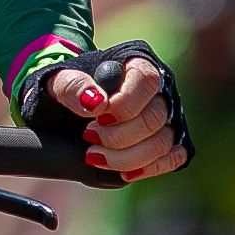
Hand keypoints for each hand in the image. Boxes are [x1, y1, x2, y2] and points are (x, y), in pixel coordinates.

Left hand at [41, 55, 188, 182]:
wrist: (69, 107)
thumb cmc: (68, 90)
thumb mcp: (59, 81)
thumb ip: (72, 86)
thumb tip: (96, 102)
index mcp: (137, 63)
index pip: (146, 81)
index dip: (122, 106)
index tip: (95, 118)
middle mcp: (160, 88)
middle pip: (154, 117)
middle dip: (118, 137)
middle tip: (88, 137)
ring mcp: (168, 115)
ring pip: (164, 141)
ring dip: (128, 157)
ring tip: (95, 155)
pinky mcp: (170, 140)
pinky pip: (175, 156)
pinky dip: (150, 168)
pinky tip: (124, 171)